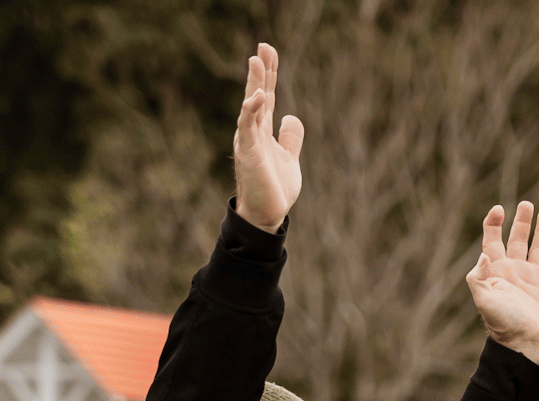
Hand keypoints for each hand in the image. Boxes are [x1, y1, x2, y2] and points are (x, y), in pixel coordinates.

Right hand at [233, 43, 303, 233]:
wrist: (266, 216)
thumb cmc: (274, 190)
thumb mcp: (289, 159)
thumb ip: (290, 138)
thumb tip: (292, 117)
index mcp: (263, 132)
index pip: (267, 97)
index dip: (269, 75)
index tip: (270, 52)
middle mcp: (253, 133)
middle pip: (258, 94)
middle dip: (261, 71)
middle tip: (264, 46)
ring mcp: (249, 142)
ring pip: (250, 106)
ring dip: (254, 83)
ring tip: (257, 60)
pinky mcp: (248, 153)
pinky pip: (247, 127)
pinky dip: (251, 111)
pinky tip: (258, 95)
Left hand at [465, 202, 538, 364]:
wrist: (526, 344)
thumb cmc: (504, 324)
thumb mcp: (484, 301)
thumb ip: (478, 278)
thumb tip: (484, 254)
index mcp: (497, 271)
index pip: (492, 240)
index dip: (493, 223)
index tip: (499, 209)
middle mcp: (515, 270)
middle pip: (516, 239)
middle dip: (521, 221)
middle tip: (526, 204)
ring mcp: (534, 277)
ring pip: (538, 247)